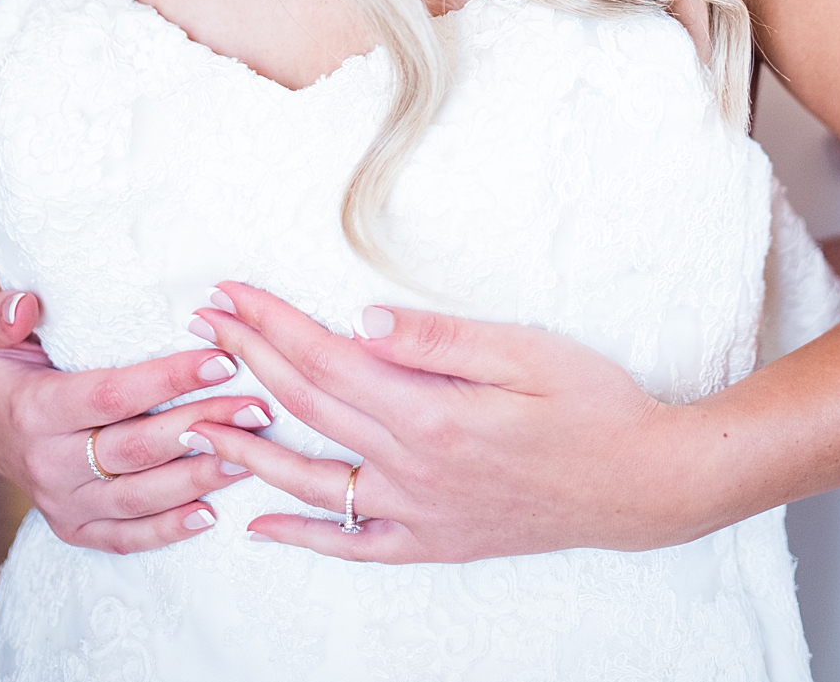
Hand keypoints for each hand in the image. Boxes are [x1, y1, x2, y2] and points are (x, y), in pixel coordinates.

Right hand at [0, 289, 271, 552]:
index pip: (112, 396)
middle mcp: (47, 464)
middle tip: (257, 408)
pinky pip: (122, 538)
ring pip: (137, 498)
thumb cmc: (3, 363)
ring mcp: (61, 501)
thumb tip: (24, 305)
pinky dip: (165, 532)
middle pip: (136, 449)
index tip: (223, 360)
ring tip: (251, 458)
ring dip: (197, 480)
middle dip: (202, 427)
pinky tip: (210, 515)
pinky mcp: (75, 527)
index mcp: (34, 411)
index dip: (168, 379)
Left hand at [178, 282, 695, 563]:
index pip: (326, 358)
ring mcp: (417, 511)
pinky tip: (260, 527)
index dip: (271, 323)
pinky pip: (351, 544)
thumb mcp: (528, 351)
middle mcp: (410, 467)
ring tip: (199, 419)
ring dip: (249, 447)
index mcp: (430, 412)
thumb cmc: (595, 405)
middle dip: (248, 359)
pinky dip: (300, 537)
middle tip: (203, 323)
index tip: (230, 294)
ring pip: (311, 480)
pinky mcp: (433, 540)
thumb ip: (440, 338)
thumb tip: (358, 320)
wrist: (640, 483)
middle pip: (308, 406)